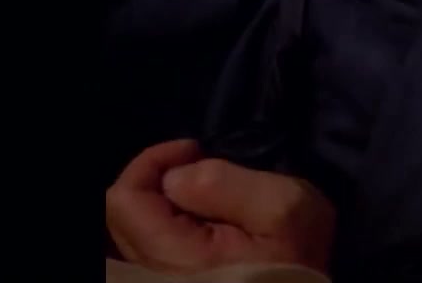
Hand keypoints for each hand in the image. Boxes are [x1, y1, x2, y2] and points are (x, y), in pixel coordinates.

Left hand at [105, 140, 334, 272]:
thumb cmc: (300, 258)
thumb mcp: (284, 207)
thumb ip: (226, 183)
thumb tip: (177, 175)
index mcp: (175, 255)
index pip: (122, 200)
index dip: (153, 162)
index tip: (196, 151)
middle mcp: (155, 272)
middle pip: (121, 214)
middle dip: (159, 180)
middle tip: (205, 170)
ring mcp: (163, 279)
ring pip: (135, 228)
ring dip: (166, 201)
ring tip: (210, 196)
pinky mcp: (176, 280)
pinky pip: (152, 242)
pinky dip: (172, 221)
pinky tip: (208, 220)